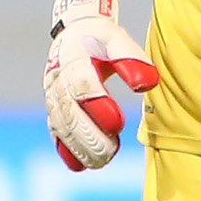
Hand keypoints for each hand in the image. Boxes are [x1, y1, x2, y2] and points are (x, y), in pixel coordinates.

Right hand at [45, 15, 158, 170]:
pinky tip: (82, 164)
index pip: (82, 85)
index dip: (98, 105)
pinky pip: (56, 132)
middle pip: (69, 112)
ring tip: (103, 161)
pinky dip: (67, 149)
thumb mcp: (117, 40)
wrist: (75, 36)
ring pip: (62, 126)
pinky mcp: (53, 110)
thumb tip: (147, 83)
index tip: (118, 123)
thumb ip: (132, 59)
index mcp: (73, 59)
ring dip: (80, 146)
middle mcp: (57, 80)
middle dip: (89, 135)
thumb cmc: (101, 40)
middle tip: (111, 150)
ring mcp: (52, 97)